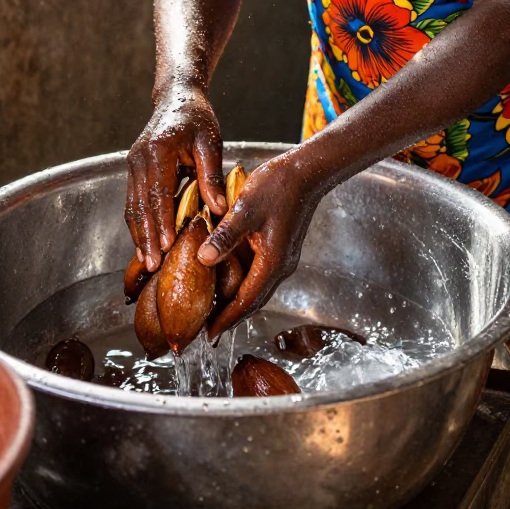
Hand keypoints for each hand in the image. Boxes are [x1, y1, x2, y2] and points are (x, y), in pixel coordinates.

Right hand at [125, 86, 226, 271]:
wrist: (177, 97)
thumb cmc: (197, 117)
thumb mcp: (210, 142)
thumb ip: (211, 174)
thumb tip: (218, 209)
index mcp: (159, 149)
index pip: (159, 192)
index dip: (163, 221)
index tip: (167, 246)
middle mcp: (140, 157)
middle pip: (141, 204)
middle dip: (147, 237)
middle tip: (153, 264)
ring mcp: (133, 163)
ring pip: (133, 205)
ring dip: (139, 234)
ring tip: (147, 261)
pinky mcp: (133, 168)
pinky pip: (133, 200)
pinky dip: (138, 222)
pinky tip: (144, 242)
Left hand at [197, 151, 320, 340]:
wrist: (306, 171)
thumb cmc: (278, 186)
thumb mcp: (245, 208)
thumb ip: (225, 236)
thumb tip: (203, 260)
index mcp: (273, 262)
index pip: (246, 301)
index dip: (226, 320)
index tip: (209, 336)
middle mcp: (280, 266)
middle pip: (253, 301)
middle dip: (230, 317)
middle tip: (206, 328)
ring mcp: (282, 258)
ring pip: (257, 288)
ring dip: (236, 301)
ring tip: (213, 308)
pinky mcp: (281, 248)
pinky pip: (259, 273)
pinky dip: (243, 282)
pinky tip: (227, 276)